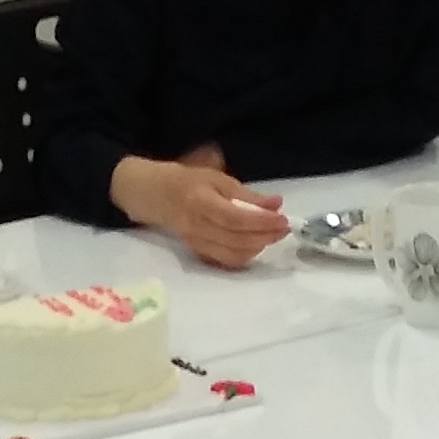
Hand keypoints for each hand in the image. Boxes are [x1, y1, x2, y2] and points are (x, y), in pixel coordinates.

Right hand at [113, 152, 291, 269]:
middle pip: (236, 240)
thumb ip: (247, 194)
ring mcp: (196, 242)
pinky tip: (256, 244)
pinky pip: (226, 260)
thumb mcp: (217, 178)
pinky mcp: (197, 252)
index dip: (261, 222)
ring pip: (233, 254)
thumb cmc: (189, 181)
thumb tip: (276, 204)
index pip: (235, 219)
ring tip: (273, 235)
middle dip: (265, 236)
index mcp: (200, 202)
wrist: (155, 195)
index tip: (282, 219)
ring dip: (258, 247)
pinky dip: (245, 255)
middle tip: (284, 228)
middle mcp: (197, 226)